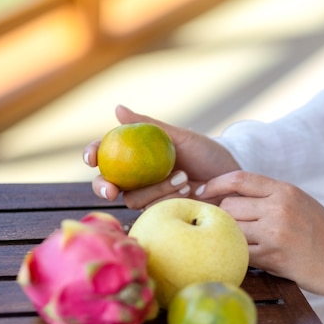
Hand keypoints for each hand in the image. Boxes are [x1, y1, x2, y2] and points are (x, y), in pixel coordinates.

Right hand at [83, 105, 239, 208]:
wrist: (231, 179)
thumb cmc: (207, 153)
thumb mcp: (180, 137)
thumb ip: (149, 126)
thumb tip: (117, 108)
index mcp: (137, 155)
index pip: (105, 153)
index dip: (93, 154)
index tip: (92, 158)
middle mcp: (138, 177)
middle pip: (107, 184)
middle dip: (103, 187)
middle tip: (112, 190)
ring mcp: (150, 197)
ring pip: (133, 199)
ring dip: (156, 190)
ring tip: (183, 177)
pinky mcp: (162, 214)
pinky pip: (153, 211)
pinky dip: (169, 200)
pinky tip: (189, 191)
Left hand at [196, 171, 323, 309]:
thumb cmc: (323, 234)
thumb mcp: (300, 202)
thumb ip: (271, 196)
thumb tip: (233, 194)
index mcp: (285, 190)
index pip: (239, 178)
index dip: (215, 183)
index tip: (202, 191)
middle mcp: (279, 207)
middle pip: (229, 205)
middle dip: (221, 216)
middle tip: (220, 226)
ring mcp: (275, 232)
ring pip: (230, 228)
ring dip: (227, 236)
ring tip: (230, 242)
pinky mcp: (273, 257)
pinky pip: (240, 251)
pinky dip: (236, 253)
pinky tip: (241, 256)